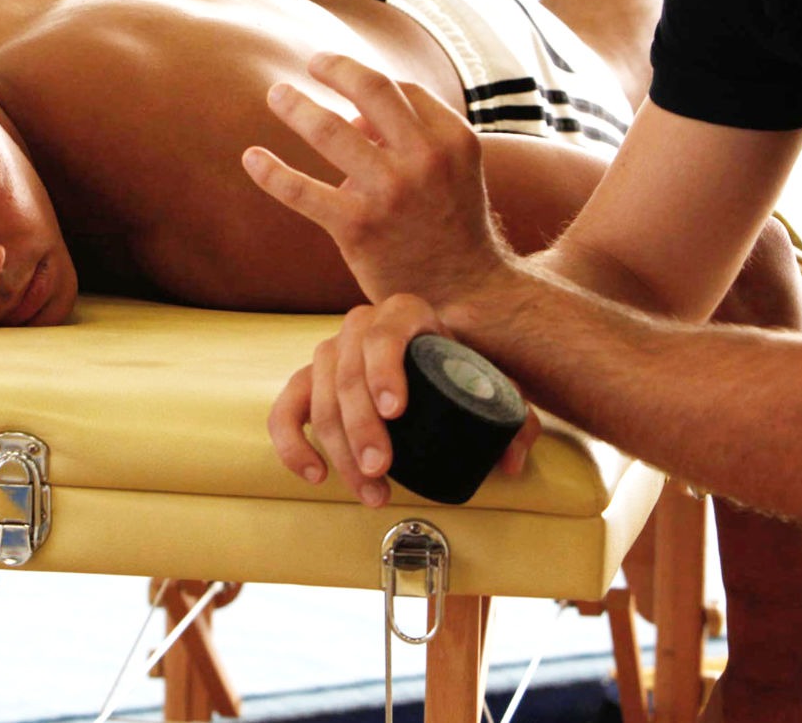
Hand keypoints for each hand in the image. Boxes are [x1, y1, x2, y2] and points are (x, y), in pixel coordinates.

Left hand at [242, 51, 509, 306]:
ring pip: (328, 130)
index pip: (401, 89)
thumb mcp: (453, 169)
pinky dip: (271, 171)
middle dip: (334, 67)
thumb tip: (354, 116)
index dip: (370, 84)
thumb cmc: (451, 223)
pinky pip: (302, 190)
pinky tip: (251, 157)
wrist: (464, 292)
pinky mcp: (356, 227)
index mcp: (452, 139)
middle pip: (369, 88)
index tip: (349, 87)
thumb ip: (415, 132)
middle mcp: (424, 158)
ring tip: (276, 94)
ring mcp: (389, 191)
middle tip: (311, 63)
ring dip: (295, 105)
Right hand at [266, 293, 541, 506]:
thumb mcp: (496, 386)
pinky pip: (286, 409)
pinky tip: (315, 473)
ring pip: (317, 396)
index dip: (384, 371)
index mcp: (404, 313)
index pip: (385, 334)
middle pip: (346, 372)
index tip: (396, 412)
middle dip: (360, 427)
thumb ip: (515, 420)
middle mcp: (360, 325)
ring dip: (337, 449)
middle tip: (381, 469)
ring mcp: (331, 352)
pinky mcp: (310, 382)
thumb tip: (511, 461)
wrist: (439, 360)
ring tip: (369, 489)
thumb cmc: (464, 370)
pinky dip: (292, 443)